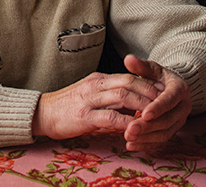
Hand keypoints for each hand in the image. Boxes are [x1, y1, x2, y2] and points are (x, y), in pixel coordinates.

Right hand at [32, 70, 163, 141]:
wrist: (40, 113)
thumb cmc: (66, 107)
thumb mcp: (89, 97)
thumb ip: (108, 99)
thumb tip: (131, 106)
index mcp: (98, 79)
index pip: (128, 76)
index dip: (147, 83)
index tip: (162, 92)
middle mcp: (95, 85)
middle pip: (129, 82)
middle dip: (150, 92)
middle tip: (165, 102)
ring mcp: (89, 99)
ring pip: (123, 96)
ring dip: (142, 105)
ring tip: (155, 114)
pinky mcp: (84, 116)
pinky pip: (110, 117)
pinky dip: (126, 122)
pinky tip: (136, 128)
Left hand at [122, 55, 190, 150]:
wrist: (171, 89)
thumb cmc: (159, 77)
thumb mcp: (152, 69)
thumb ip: (140, 65)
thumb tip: (128, 59)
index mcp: (180, 89)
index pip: (170, 99)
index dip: (158, 107)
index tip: (144, 114)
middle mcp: (183, 107)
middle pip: (168, 120)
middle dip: (148, 126)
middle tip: (130, 130)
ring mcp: (179, 120)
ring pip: (165, 133)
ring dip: (146, 138)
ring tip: (128, 138)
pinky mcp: (173, 130)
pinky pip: (161, 140)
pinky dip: (147, 144)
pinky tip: (131, 146)